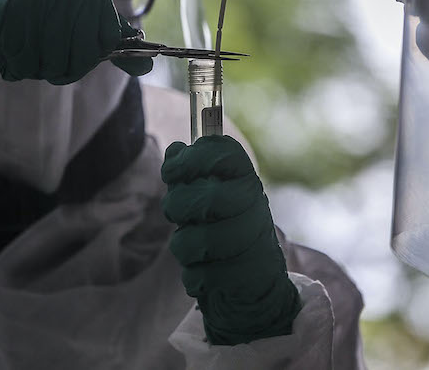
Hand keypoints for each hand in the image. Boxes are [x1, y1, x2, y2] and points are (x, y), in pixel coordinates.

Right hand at [0, 0, 151, 80]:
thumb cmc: (33, 1)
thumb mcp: (76, 9)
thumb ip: (109, 36)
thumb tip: (147, 64)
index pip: (105, 42)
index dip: (87, 53)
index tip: (68, 42)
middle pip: (79, 60)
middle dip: (59, 64)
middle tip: (40, 47)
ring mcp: (37, 1)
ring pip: (50, 67)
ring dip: (33, 65)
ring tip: (21, 41)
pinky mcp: (7, 18)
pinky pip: (21, 66)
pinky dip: (12, 65)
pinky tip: (4, 43)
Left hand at [161, 135, 300, 344]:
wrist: (257, 277)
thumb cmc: (225, 225)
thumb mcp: (211, 193)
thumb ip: (192, 172)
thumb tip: (175, 151)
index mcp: (245, 177)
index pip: (224, 153)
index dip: (192, 158)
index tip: (171, 170)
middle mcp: (254, 204)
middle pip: (208, 199)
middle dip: (177, 206)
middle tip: (174, 212)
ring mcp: (254, 241)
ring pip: (199, 241)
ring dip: (182, 244)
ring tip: (188, 245)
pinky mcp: (247, 276)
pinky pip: (202, 275)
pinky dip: (193, 275)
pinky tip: (202, 269)